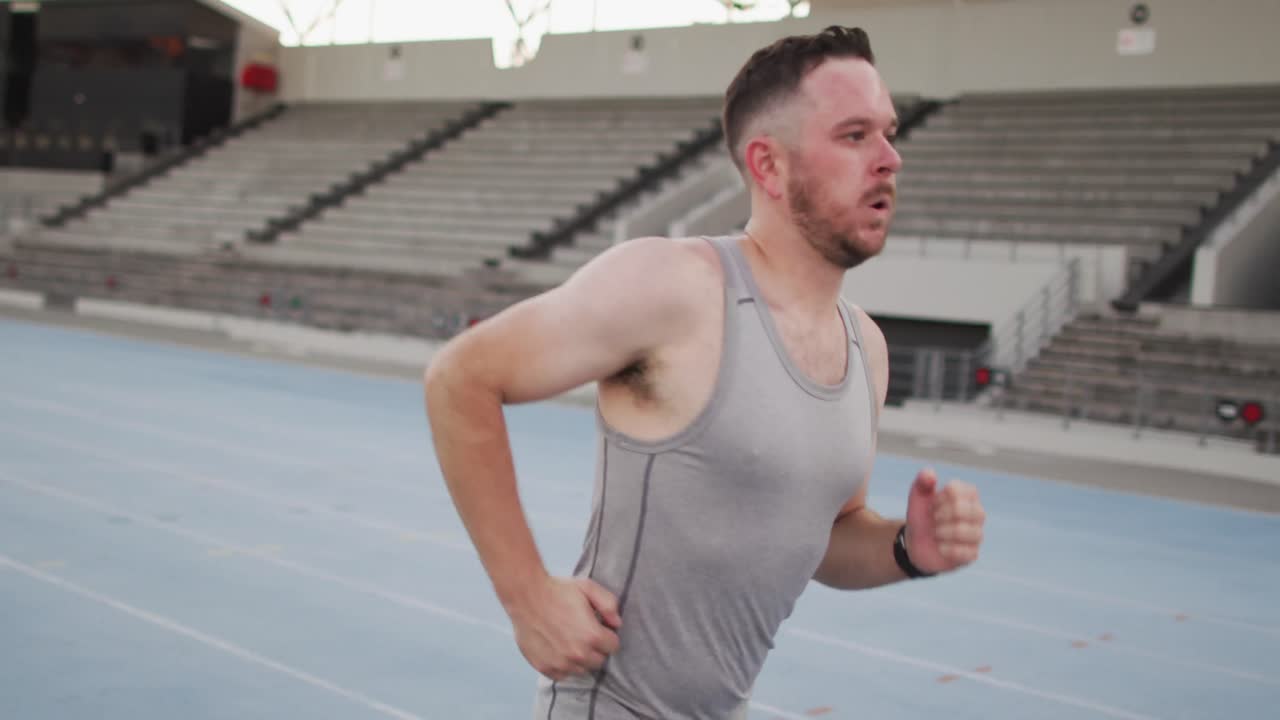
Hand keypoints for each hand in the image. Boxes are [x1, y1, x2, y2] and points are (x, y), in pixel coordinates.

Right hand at [507, 575, 621, 680]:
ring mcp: (560, 663)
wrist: (525, 595)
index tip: (598, 627)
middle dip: (595, 648)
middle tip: (583, 633)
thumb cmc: (557, 590)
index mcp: (592, 636)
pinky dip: (563, 666)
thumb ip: (609, 604)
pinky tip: (558, 649)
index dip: (607, 635)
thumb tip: (617, 623)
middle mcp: (578, 654)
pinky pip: (563, 675)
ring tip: (569, 640)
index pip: (613, 646)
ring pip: (581, 669)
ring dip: (580, 658)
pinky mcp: (545, 667)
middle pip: (599, 660)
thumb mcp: (588, 588)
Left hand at [904, 469, 984, 574]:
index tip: (933, 505)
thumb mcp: (918, 497)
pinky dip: (945, 549)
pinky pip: (963, 552)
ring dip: (941, 532)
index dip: (938, 499)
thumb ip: (922, 482)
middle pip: (961, 509)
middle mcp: (977, 512)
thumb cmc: (922, 516)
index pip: (955, 490)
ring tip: (937, 533)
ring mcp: (977, 534)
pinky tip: (940, 547)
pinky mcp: (973, 553)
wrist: (916, 543)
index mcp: (967, 494)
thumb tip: (930, 474)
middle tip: (934, 519)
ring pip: (963, 531)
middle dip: (940, 515)